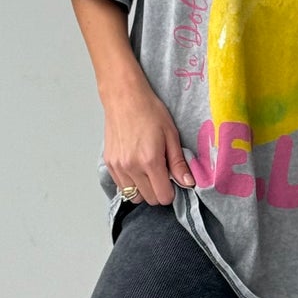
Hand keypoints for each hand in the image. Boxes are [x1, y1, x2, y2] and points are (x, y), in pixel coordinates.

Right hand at [103, 77, 195, 205]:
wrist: (124, 97)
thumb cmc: (149, 111)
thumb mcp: (171, 135)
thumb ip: (178, 163)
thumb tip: (188, 183)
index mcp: (150, 161)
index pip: (163, 196)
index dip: (171, 192)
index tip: (173, 181)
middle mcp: (131, 167)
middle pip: (149, 199)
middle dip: (159, 191)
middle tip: (162, 174)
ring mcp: (118, 167)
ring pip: (134, 196)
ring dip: (144, 190)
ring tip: (148, 172)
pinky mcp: (109, 164)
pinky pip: (121, 187)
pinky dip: (131, 183)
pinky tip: (136, 168)